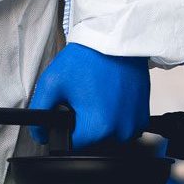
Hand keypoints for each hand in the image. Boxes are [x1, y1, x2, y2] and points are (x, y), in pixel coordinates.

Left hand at [30, 43, 149, 148]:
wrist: (115, 39)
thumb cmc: (86, 58)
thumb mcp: (51, 83)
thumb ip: (39, 112)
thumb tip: (40, 135)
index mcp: (98, 127)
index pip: (74, 145)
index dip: (67, 128)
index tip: (70, 109)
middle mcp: (121, 130)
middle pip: (94, 141)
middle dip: (86, 124)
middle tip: (85, 98)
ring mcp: (135, 124)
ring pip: (111, 135)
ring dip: (103, 122)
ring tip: (98, 96)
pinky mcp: (144, 116)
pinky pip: (126, 127)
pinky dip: (118, 116)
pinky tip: (112, 98)